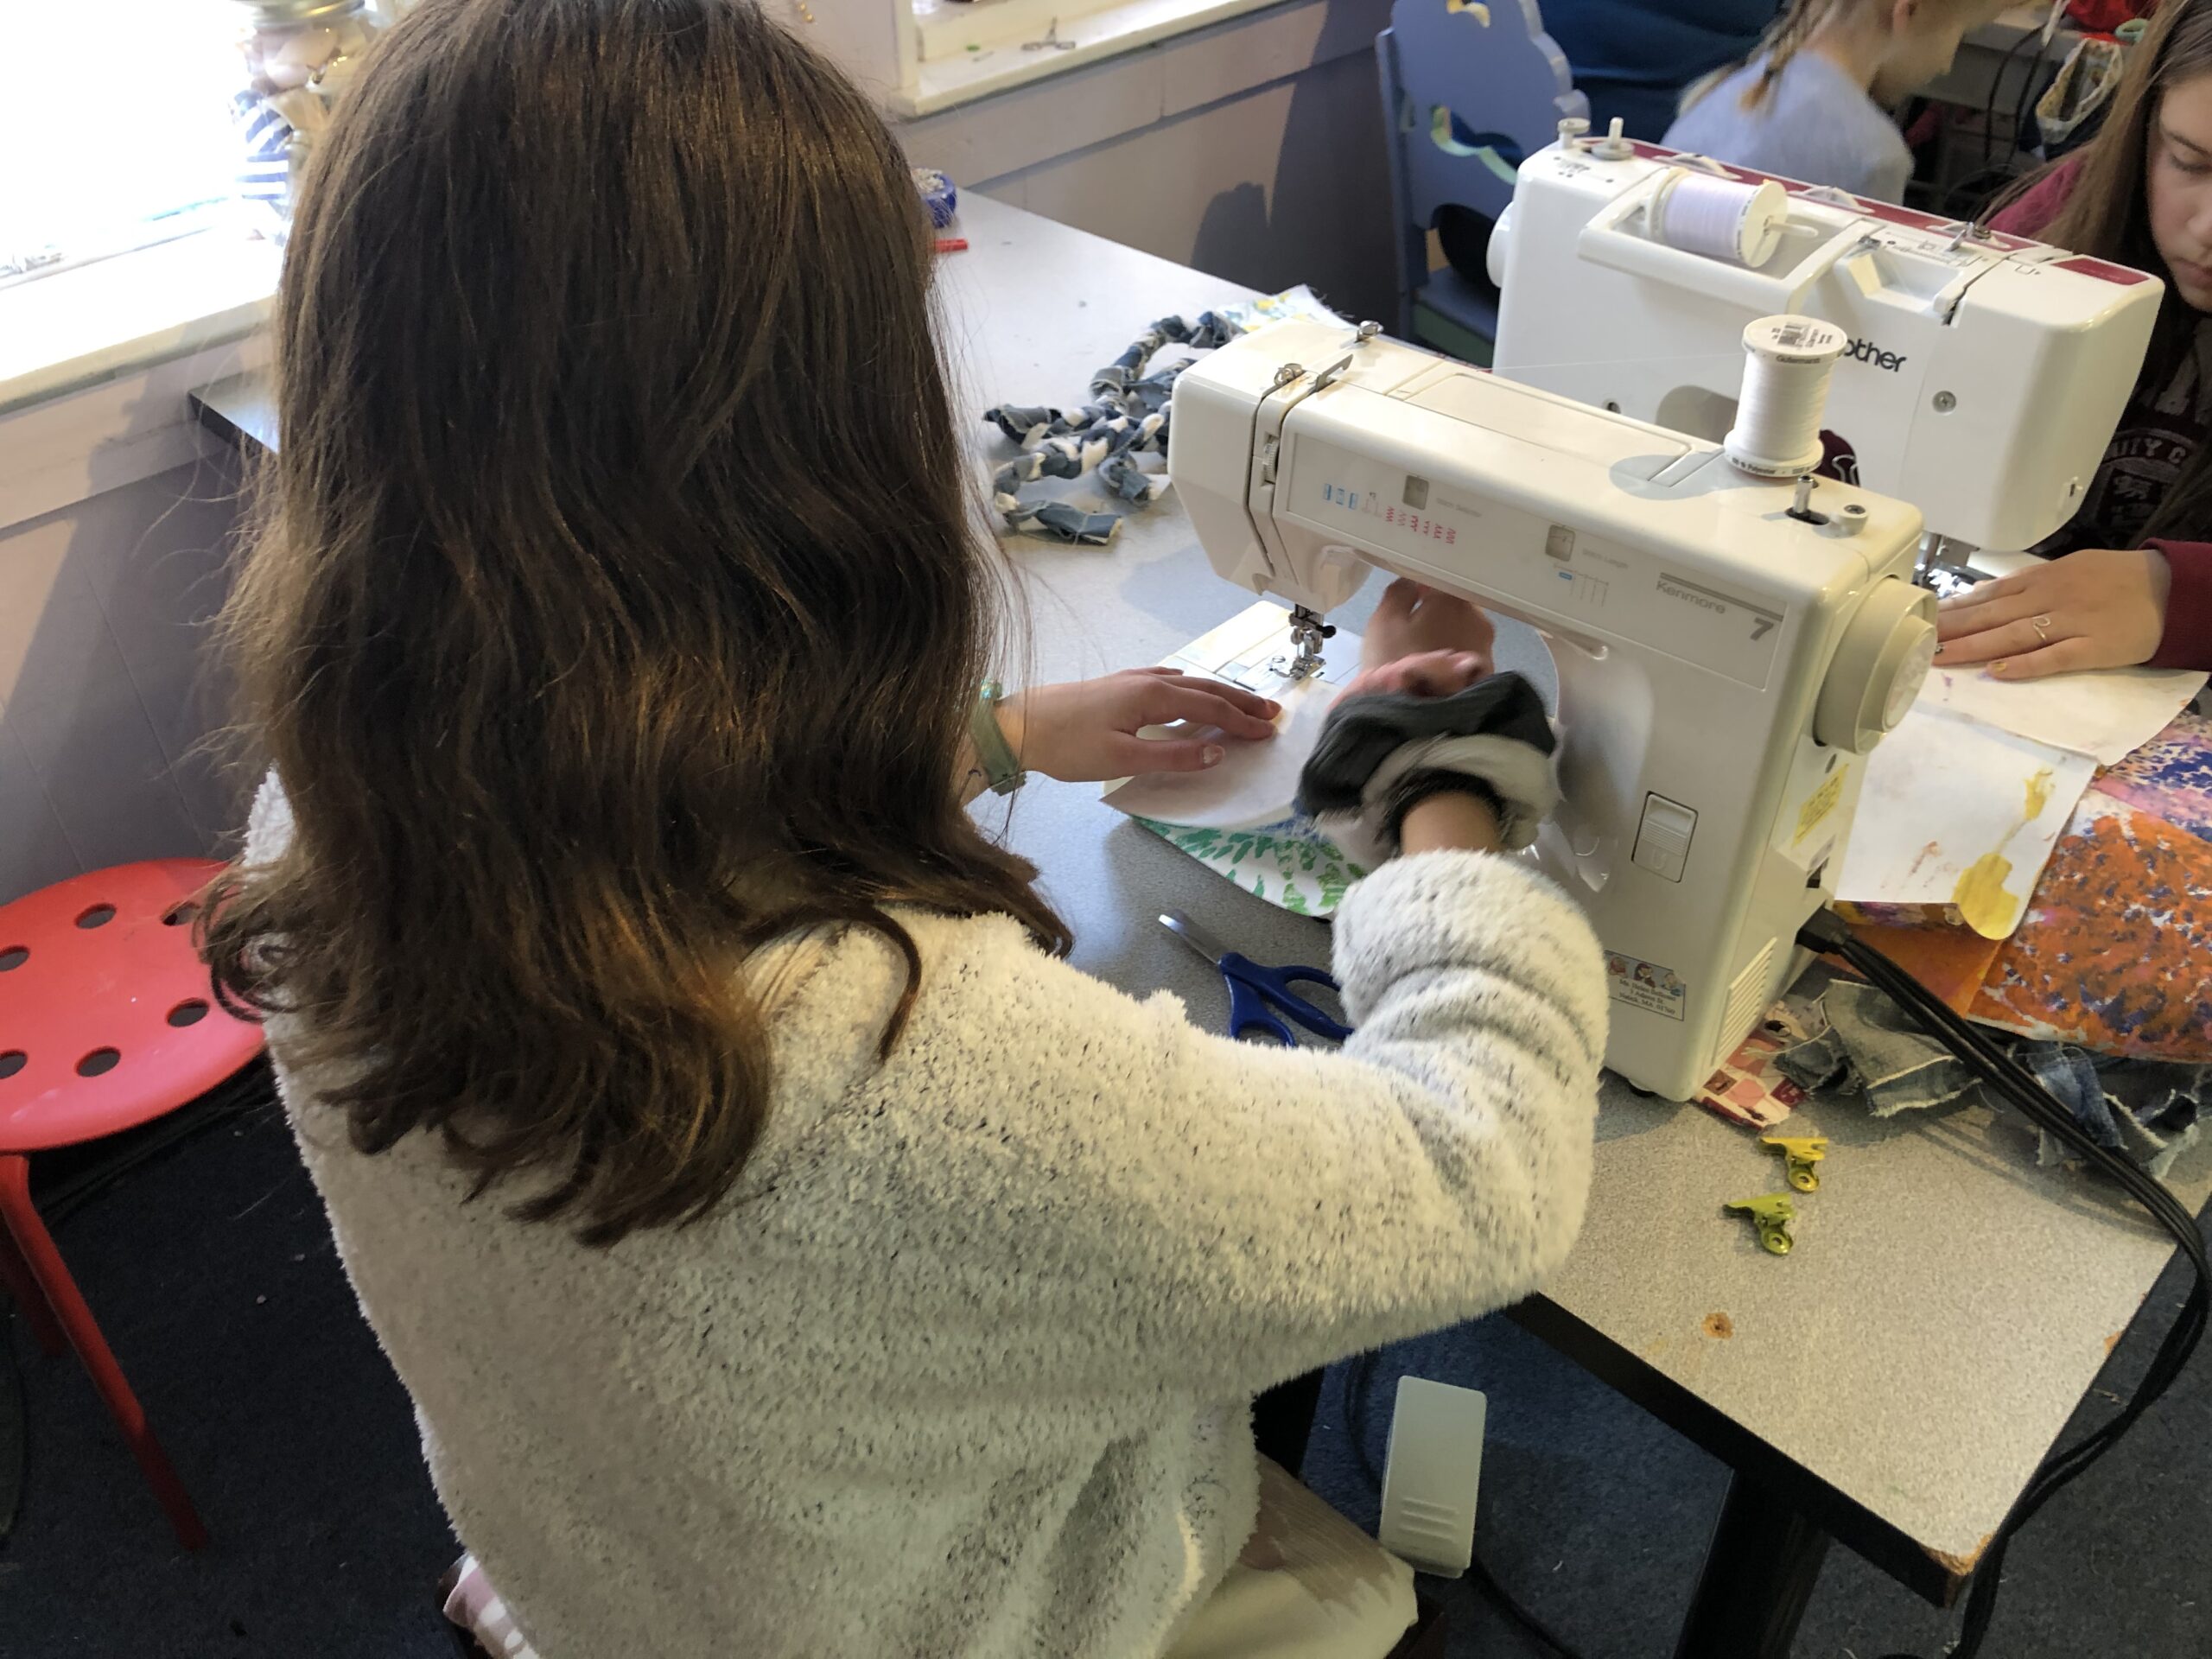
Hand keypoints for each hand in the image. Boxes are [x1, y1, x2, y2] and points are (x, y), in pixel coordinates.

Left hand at [999, 668, 1280, 782]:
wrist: (1021, 723)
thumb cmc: (1069, 745)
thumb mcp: (1123, 758)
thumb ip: (1172, 755)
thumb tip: (1217, 753)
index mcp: (1154, 696)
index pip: (1211, 707)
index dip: (1241, 721)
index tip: (1269, 733)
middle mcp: (1149, 680)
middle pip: (1206, 689)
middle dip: (1241, 701)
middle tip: (1272, 713)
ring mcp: (1133, 679)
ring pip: (1189, 682)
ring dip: (1219, 693)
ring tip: (1243, 703)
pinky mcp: (1119, 685)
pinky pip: (1168, 680)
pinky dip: (1191, 687)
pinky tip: (1187, 688)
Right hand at [1359, 578, 1494, 675]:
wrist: (1414, 716)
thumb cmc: (1394, 662)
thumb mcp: (1383, 620)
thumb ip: (1400, 591)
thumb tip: (1415, 582)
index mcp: (1452, 599)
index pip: (1442, 579)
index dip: (1425, 587)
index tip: (1411, 599)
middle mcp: (1478, 617)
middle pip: (1456, 605)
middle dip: (1439, 613)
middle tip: (1414, 630)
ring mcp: (1486, 647)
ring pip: (1464, 630)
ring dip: (1448, 635)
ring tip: (1425, 653)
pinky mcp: (1487, 673)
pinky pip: (1468, 654)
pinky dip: (1455, 656)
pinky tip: (1437, 670)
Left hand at [1934, 548, 2171, 679]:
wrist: (2169, 588)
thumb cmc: (2115, 579)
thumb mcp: (2067, 570)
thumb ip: (2026, 584)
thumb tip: (1983, 597)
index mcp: (2042, 579)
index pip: (1988, 595)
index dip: (1955, 609)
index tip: (1924, 620)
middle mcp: (2050, 598)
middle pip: (1992, 615)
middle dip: (1953, 630)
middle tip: (1918, 642)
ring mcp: (2071, 623)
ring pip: (2014, 635)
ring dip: (1974, 647)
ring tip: (1940, 657)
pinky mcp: (2093, 647)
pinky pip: (2055, 656)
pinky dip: (2026, 664)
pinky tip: (1998, 671)